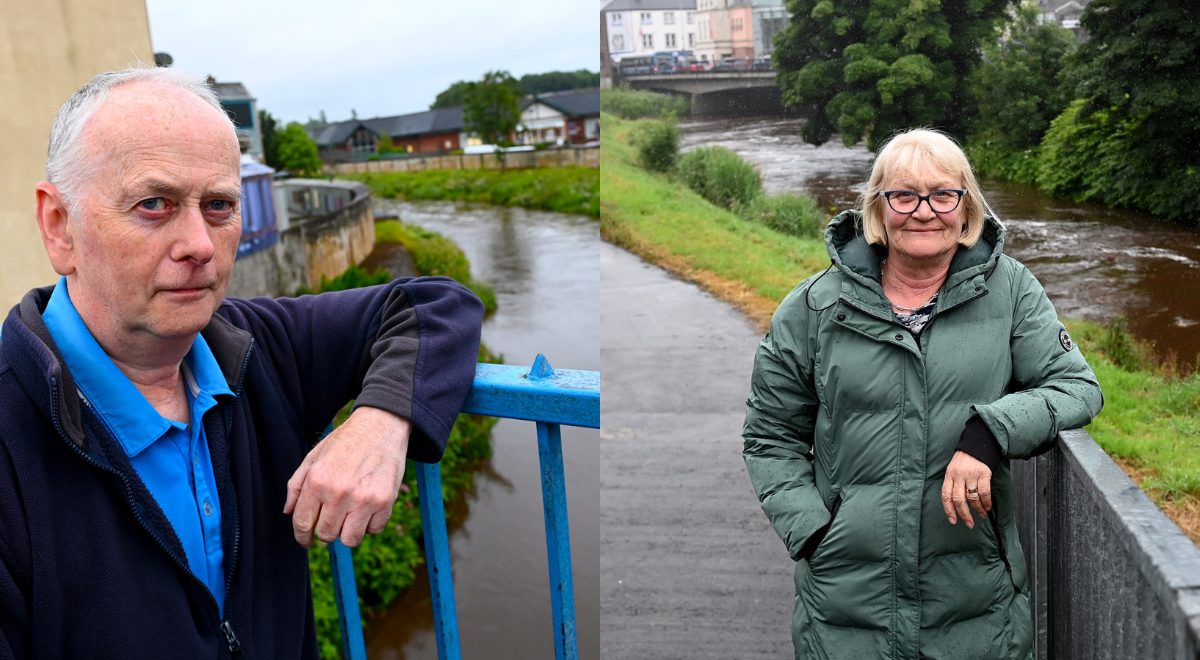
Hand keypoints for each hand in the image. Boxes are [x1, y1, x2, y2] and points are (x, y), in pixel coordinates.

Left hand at [283, 407, 410, 547]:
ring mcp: (364, 499)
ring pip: (350, 539)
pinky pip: (374, 530)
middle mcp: (339, 492)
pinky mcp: (385, 501)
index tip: (306, 541)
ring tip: (350, 515)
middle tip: (333, 518)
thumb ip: (296, 486)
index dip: (302, 537)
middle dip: (326, 530)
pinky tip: (368, 507)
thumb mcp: (313, 457)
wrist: (381, 425)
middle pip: (326, 534)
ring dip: (348, 531)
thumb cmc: (345, 441)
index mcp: (317, 481)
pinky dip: (370, 524)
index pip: (303, 523)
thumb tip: (288, 512)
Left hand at [940, 450, 991, 528]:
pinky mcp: (984, 473)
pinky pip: (984, 491)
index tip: (953, 521)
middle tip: (969, 524)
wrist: (977, 445)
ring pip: (972, 497)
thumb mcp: (953, 470)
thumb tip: (956, 506)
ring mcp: (971, 474)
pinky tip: (987, 506)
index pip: (946, 496)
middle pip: (959, 499)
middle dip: (964, 514)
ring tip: (981, 515)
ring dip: (977, 509)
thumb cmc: (964, 461)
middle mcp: (959, 475)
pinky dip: (986, 501)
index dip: (948, 510)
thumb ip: (953, 485)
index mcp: (949, 475)